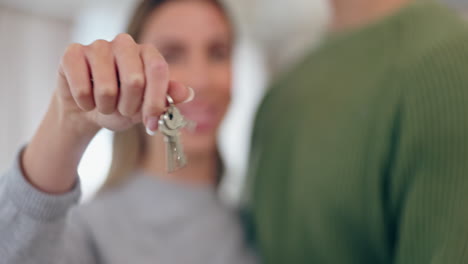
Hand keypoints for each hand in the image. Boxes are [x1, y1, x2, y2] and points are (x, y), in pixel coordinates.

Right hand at [21, 34, 192, 193]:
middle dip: (130, 107)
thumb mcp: (148, 106)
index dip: (155, 101)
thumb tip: (187, 93)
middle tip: (123, 110)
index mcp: (148, 53)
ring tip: (104, 104)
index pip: (158, 70)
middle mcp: (124, 43)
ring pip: (107, 88)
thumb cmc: (122, 105)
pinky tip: (86, 99)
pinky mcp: (73, 53)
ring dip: (106, 107)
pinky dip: (85, 103)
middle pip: (134, 80)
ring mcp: (98, 46)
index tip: (151, 123)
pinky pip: (81, 87)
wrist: (89, 111)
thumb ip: (167, 99)